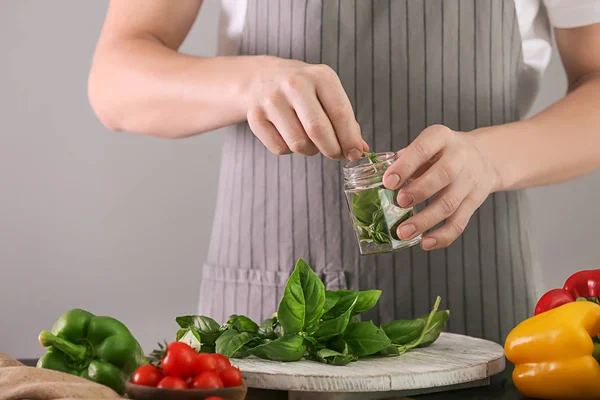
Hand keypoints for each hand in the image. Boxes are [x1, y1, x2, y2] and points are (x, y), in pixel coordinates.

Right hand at [245, 56, 367, 159]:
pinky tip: (290, 136)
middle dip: (332, 149)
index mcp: (319, 76)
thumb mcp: (327, 92)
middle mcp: (294, 85)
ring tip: (311, 140)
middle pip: (318, 131)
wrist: (260, 77)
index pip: (340, 113)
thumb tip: (359, 149)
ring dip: (310, 150)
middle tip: (336, 153)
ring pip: (299, 144)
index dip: (349, 139)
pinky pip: (280, 149)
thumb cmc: (303, 88)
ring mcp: (272, 100)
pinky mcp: (255, 117)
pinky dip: (290, 150)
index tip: (355, 153)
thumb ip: (345, 119)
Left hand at [382, 125, 500, 249]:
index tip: (388, 182)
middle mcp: (459, 157)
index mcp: (440, 138)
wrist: (484, 156)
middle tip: (399, 203)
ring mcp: (469, 181)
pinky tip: (425, 242)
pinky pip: (460, 222)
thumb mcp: (424, 147)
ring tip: (403, 232)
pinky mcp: (474, 202)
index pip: (424, 149)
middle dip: (420, 190)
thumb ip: (399, 163)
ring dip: (425, 220)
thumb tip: (364, 188)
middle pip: (443, 175)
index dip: (405, 166)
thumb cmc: (441, 153)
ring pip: (450, 203)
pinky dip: (442, 236)